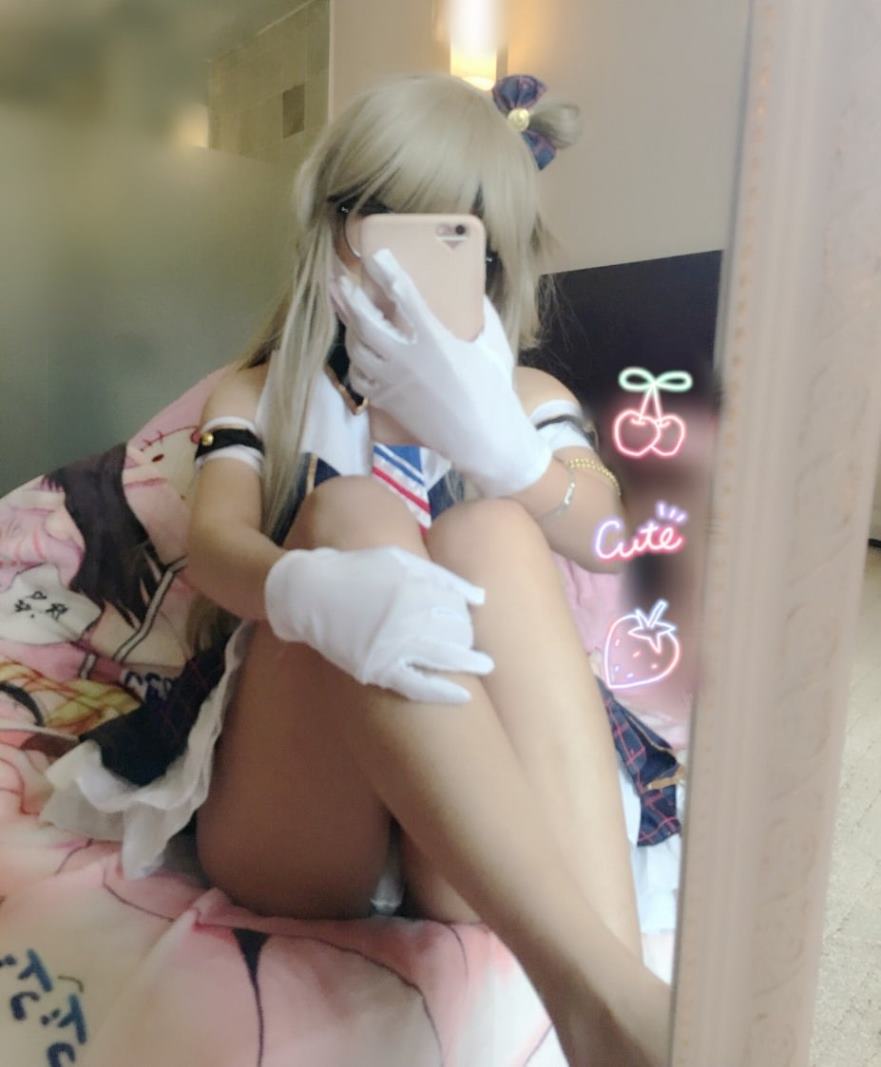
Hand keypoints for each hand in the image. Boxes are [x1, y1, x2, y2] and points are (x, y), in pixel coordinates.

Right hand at [263, 544, 494, 703]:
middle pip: (454, 635)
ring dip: (466, 665)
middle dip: (470, 647)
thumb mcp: (399, 560)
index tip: (472, 630)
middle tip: (486, 662)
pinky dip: (441, 691)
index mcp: (417, 588)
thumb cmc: (355, 570)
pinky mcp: (378, 666)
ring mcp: (395, 642)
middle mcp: (411, 616)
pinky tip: (461, 696)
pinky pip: (416, 684)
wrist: (308, 590)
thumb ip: (440, 576)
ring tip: (483, 670)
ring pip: (442, 658)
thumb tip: (478, 598)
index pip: (456, 610)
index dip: (467, 623)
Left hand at [331, 249, 552, 497]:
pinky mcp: (388, 402)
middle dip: (350, 297)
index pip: (404, 295)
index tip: (376, 256)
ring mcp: (393, 382)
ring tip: (345, 312)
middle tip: (340, 281)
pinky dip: (355, 362)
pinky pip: (359, 378)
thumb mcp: (494, 346)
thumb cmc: (494, 392)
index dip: (387, 272)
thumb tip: (474, 293)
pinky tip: (358, 353)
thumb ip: (482, 315)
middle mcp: (406, 358)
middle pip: (366, 321)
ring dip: (349, 328)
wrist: (482, 439)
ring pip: (357, 349)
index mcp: (434, 339)